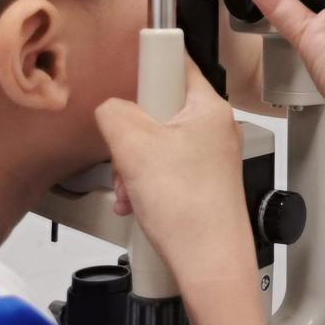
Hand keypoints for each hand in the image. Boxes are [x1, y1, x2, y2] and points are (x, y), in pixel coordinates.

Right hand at [94, 57, 253, 288]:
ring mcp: (209, 157)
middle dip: (129, 134)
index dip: (146, 63)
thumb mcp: (133, 145)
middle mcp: (214, 127)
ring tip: (131, 188)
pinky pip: (162, 169)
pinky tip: (137, 203)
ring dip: (131, 165)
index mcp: (209, 106)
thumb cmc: (191, 211)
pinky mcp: (201, 182)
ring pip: (154, 142)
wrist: (210, 265)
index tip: (128, 69)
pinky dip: (143, 184)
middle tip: (126, 153)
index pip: (175, 59)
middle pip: (157, 107)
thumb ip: (113, 111)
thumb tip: (109, 107)